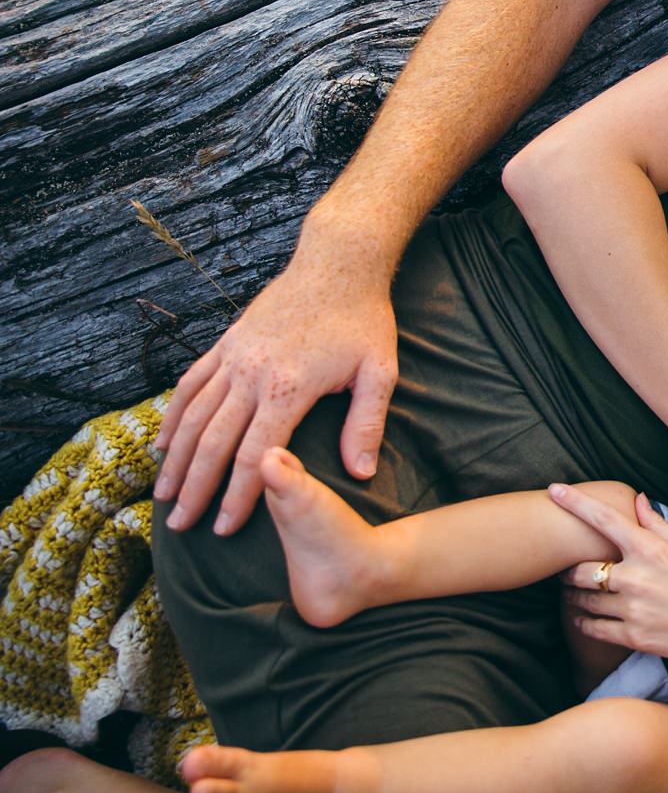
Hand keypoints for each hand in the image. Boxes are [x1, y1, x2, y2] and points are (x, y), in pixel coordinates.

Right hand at [154, 246, 397, 534]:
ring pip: (193, 417)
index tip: (223, 528)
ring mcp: (233, 358)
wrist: (337, 263)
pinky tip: (163, 444)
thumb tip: (361, 474)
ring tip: (163, 496)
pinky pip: (190, 386)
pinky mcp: (225, 344)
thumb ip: (366, 424)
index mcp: (288, 388)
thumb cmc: (363, 320)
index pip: (256, 455)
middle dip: (195, 489)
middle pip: (213, 443)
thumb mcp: (380, 372)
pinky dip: (173, 417)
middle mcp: (251, 375)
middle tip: (181, 526)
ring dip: (175, 460)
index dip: (237, 496)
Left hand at [554, 485, 667, 678]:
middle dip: (569, 568)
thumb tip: (638, 500)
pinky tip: (583, 618)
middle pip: (583, 569)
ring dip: (574, 595)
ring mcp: (634, 611)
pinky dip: (584, 622)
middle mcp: (638, 579)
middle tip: (567, 568)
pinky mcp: (635, 638)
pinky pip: (595, 629)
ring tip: (574, 592)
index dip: (575, 503)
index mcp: (652, 551)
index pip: (604, 519)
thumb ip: (658, 524)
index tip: (554, 490)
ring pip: (584, 601)